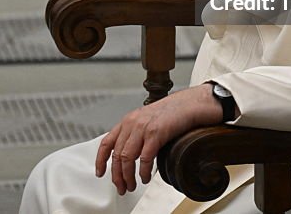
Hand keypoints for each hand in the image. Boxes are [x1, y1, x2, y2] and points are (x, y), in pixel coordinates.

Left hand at [95, 84, 222, 194]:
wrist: (189, 104)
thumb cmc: (172, 113)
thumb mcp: (147, 121)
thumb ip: (137, 134)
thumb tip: (130, 156)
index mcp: (128, 121)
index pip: (107, 143)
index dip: (100, 160)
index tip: (100, 172)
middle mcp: (132, 124)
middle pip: (116, 155)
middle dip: (117, 175)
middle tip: (121, 187)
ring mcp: (143, 128)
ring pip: (126, 158)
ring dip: (128, 176)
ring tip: (132, 185)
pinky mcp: (155, 134)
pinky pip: (144, 158)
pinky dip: (142, 172)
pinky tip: (144, 177)